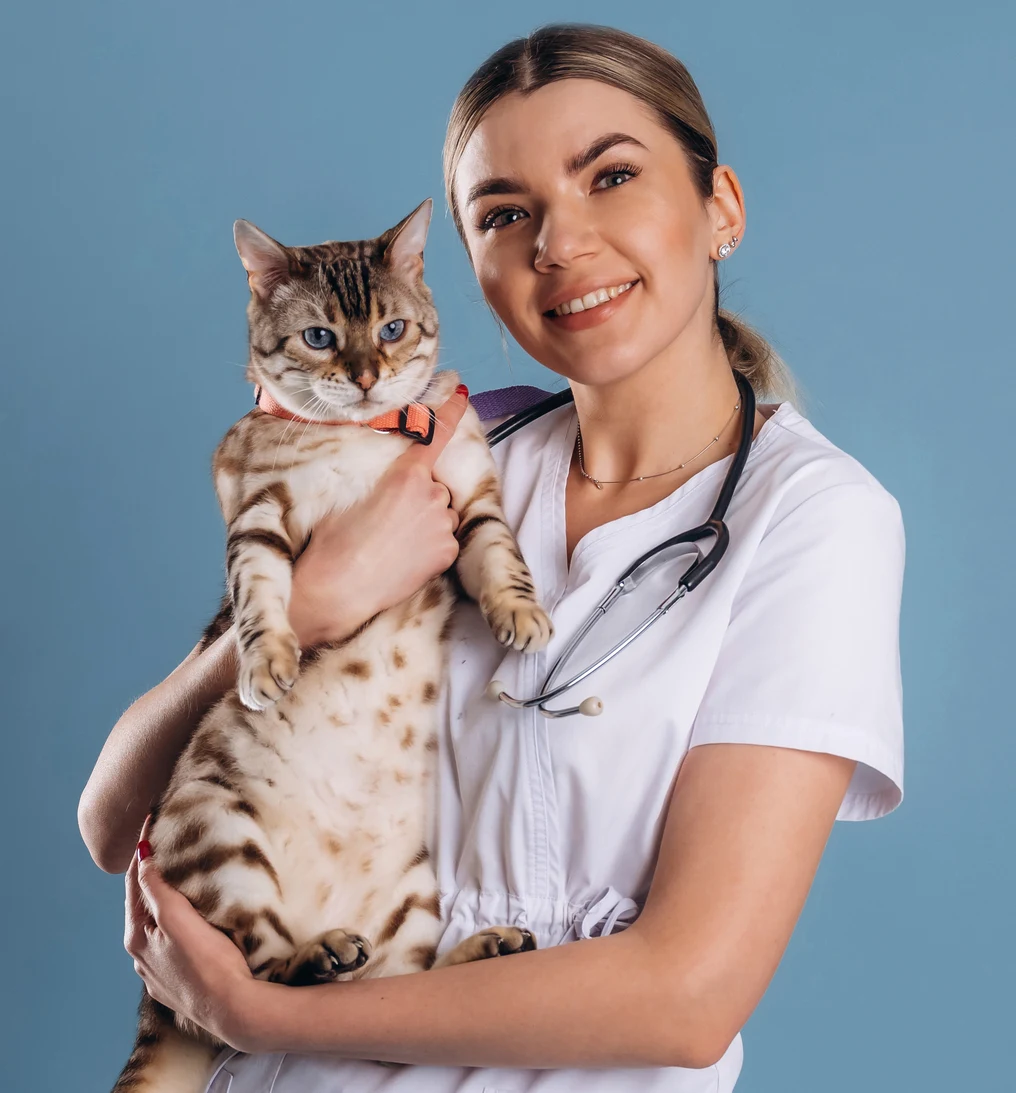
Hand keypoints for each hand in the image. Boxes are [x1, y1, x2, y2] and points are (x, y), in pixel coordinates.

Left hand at [124, 818, 260, 1049]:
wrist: (235, 1009)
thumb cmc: (209, 964)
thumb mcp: (178, 920)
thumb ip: (157, 889)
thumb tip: (142, 858)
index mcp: (137, 936)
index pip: (136, 880)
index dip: (143, 848)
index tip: (152, 818)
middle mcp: (142, 954)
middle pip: (144, 900)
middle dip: (153, 871)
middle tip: (167, 839)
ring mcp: (159, 968)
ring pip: (158, 920)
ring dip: (165, 895)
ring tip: (181, 869)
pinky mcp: (179, 978)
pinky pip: (172, 937)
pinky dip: (176, 917)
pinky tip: (191, 913)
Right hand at [288, 386, 469, 646]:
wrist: (338, 588)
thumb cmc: (334, 543)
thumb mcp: (353, 497)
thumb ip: (383, 484)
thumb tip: (390, 489)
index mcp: (405, 475)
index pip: (434, 436)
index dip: (450, 413)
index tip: (461, 396)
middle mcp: (431, 495)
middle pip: (434, 488)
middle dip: (420, 499)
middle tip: (389, 522)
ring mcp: (443, 525)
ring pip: (441, 515)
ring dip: (427, 523)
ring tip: (394, 543)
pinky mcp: (448, 552)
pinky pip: (445, 540)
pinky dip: (432, 547)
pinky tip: (405, 558)